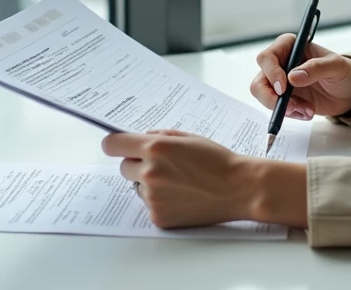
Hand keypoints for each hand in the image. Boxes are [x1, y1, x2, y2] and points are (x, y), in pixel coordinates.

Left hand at [101, 130, 307, 228]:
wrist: (238, 188)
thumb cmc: (217, 160)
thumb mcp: (188, 137)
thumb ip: (160, 135)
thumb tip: (140, 138)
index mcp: (155, 148)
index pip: (112, 145)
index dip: (115, 144)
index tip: (118, 146)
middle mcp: (149, 172)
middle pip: (123, 167)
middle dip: (138, 164)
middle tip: (163, 166)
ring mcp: (153, 197)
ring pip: (137, 187)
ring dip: (149, 184)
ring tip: (179, 182)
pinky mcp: (158, 216)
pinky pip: (148, 205)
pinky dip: (160, 201)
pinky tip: (182, 197)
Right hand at [250, 33, 350, 118]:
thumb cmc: (345, 72)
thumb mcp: (337, 66)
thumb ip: (317, 68)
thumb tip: (293, 77)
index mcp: (291, 47)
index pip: (268, 56)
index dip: (271, 72)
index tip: (283, 88)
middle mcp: (281, 63)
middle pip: (260, 80)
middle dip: (272, 97)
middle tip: (292, 107)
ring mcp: (281, 82)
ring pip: (264, 97)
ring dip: (283, 108)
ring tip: (307, 110)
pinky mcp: (285, 99)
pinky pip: (277, 109)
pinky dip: (291, 115)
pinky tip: (308, 112)